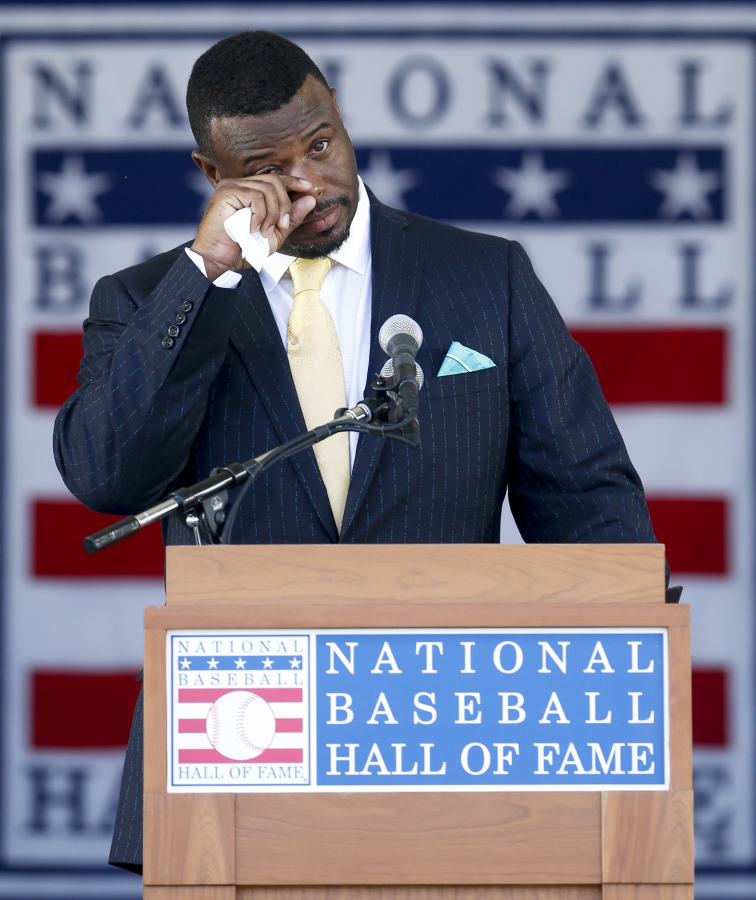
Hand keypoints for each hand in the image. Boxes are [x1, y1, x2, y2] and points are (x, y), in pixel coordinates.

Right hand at [190, 174, 316, 280]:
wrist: (220, 261)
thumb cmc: (242, 249)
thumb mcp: (275, 234)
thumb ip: (291, 218)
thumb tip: (310, 199)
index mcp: (250, 192)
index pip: (275, 179)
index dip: (293, 181)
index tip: (308, 188)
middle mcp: (241, 185)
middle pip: (274, 181)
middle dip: (285, 204)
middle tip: (282, 225)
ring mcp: (232, 187)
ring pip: (267, 189)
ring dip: (273, 213)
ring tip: (266, 232)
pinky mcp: (226, 192)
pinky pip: (255, 197)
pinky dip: (260, 215)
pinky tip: (254, 228)